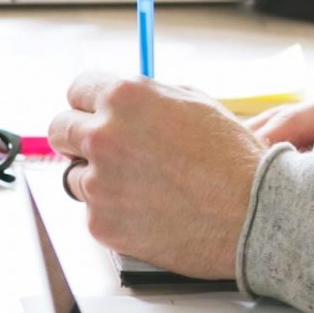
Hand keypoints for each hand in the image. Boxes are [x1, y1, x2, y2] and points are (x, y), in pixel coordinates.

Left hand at [48, 72, 265, 279]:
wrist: (252, 215)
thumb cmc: (233, 160)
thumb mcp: (195, 104)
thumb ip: (150, 98)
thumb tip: (125, 99)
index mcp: (124, 98)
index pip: (77, 90)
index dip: (90, 103)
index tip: (96, 113)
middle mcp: (102, 136)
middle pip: (60, 130)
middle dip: (79, 137)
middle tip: (105, 150)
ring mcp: (97, 183)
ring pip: (75, 175)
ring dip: (98, 179)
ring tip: (143, 187)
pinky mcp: (100, 223)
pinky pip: (94, 212)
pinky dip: (114, 213)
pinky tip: (149, 211)